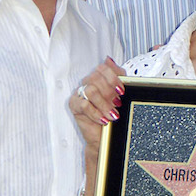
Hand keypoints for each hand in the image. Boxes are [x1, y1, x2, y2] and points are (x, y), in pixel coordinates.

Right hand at [70, 57, 124, 195]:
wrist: (105, 136)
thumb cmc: (113, 114)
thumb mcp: (120, 94)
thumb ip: (118, 76)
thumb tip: (109, 59)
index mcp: (99, 77)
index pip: (103, 68)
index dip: (113, 78)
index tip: (121, 91)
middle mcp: (88, 83)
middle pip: (96, 78)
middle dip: (110, 93)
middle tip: (118, 104)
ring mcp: (80, 93)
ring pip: (90, 90)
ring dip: (104, 104)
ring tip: (113, 115)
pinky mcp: (74, 105)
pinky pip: (83, 105)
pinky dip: (96, 112)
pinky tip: (103, 119)